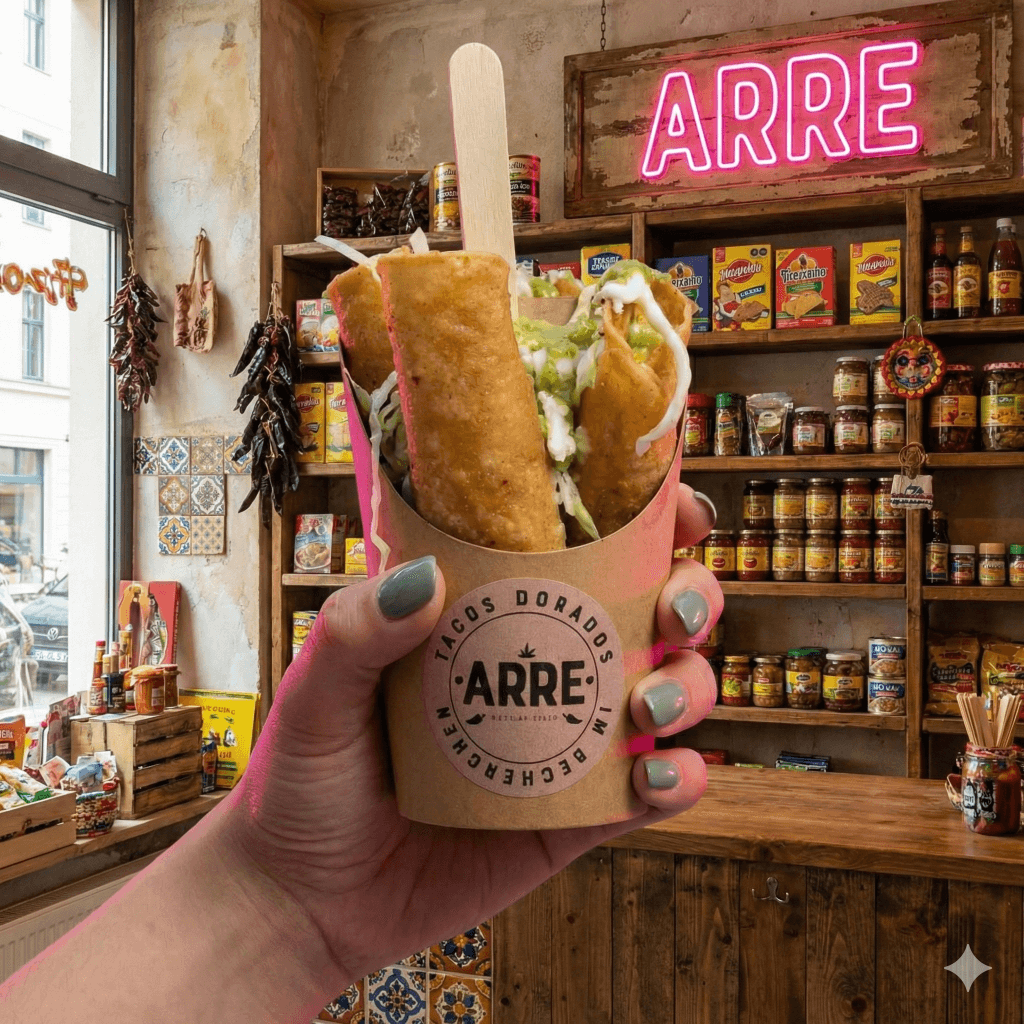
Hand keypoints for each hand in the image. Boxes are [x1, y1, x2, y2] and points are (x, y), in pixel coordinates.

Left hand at [223, 484, 720, 997]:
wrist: (302, 901)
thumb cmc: (303, 780)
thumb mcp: (315, 691)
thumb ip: (356, 630)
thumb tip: (428, 577)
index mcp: (488, 619)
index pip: (577, 552)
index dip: (644, 523)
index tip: (677, 511)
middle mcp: (539, 671)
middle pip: (647, 614)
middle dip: (690, 597)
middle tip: (674, 611)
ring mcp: (563, 745)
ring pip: (666, 693)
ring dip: (690, 685)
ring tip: (649, 705)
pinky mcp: (573, 819)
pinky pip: (647, 793)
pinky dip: (677, 780)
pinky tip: (656, 777)